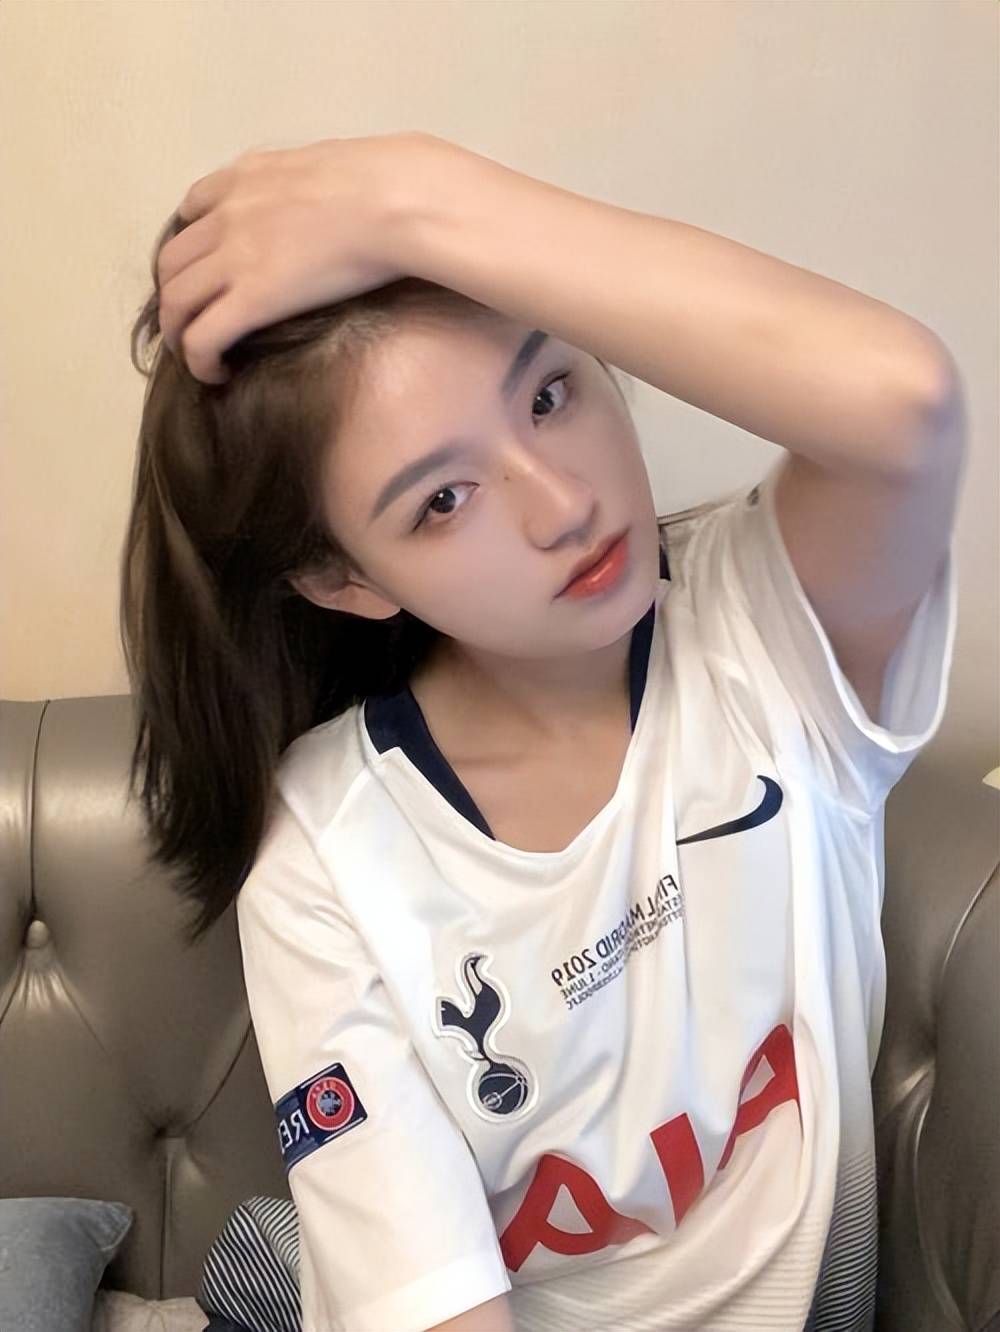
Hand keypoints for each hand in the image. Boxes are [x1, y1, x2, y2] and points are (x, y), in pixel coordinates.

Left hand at [155, 130, 441, 384]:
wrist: (396, 200)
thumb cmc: (390, 182)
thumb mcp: (333, 166)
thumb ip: (315, 185)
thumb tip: (340, 199)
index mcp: (247, 177)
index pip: (193, 208)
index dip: (192, 245)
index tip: (207, 271)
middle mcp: (227, 214)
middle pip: (171, 262)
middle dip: (174, 296)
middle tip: (194, 324)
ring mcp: (234, 257)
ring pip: (175, 302)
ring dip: (177, 332)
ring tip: (196, 356)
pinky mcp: (252, 300)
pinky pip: (202, 338)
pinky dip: (198, 361)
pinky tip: (216, 375)